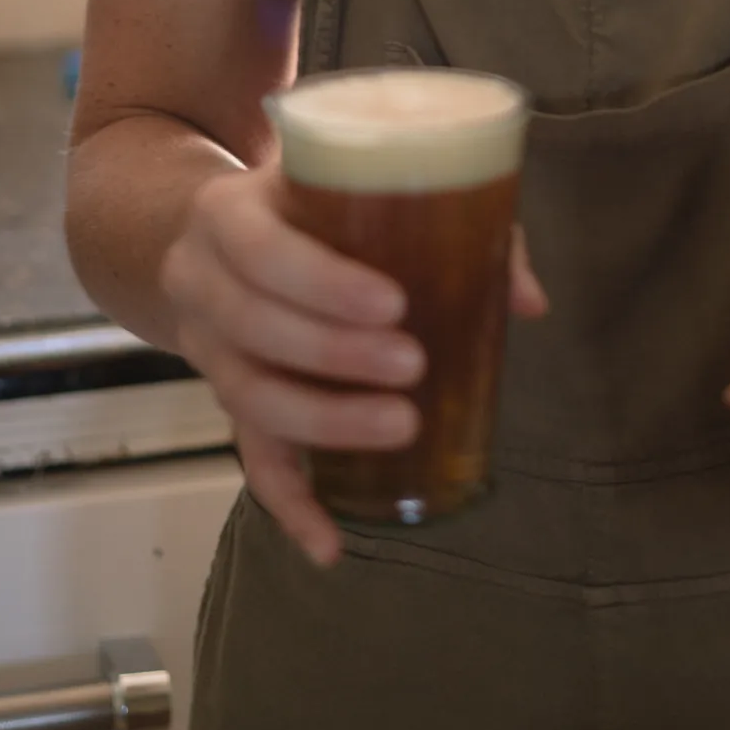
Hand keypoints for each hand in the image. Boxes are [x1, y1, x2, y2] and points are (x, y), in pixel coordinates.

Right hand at [161, 163, 547, 567]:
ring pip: (250, 398)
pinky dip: (291, 506)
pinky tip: (331, 544)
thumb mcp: (361, 185)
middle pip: (253, 325)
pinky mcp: (227, 405)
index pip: (262, 248)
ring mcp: (208, 350)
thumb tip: (526, 300)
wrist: (221, 241)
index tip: (395, 303)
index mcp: (230, 213)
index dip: (322, 281)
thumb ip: (453, 219)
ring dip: (325, 422)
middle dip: (334, 353)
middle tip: (412, 364)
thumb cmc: (312, 207)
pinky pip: (251, 462)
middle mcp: (202, 282)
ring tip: (401, 426)